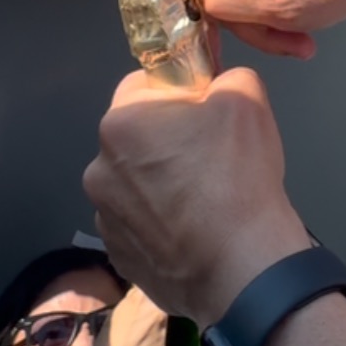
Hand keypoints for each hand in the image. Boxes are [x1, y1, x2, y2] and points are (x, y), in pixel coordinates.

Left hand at [84, 70, 306, 329]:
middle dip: (167, 141)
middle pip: (137, 138)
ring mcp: (105, 219)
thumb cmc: (238, 175)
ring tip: (205, 204)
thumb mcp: (247, 99)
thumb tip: (217, 84)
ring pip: (135, 185)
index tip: (207, 110)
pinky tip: (195, 234)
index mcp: (121, 123)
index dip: (180, 91)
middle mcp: (99, 170)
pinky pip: (139, 227)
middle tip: (211, 157)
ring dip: (161, 186)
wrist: (241, 268)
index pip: (144, 85)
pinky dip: (161, 226)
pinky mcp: (119, 258)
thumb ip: (227, 77)